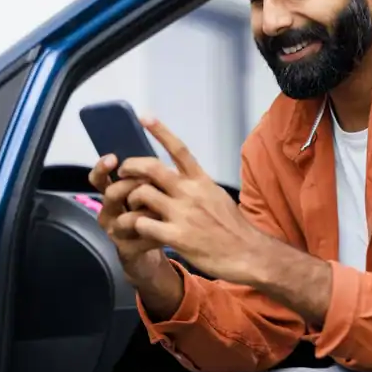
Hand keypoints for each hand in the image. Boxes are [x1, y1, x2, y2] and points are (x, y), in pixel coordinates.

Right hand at [88, 154, 166, 286]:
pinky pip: (142, 237)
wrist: (149, 257)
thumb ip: (146, 180)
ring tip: (164, 209)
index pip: (98, 179)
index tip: (113, 158)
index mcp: (111, 197)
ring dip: (148, 211)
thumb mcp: (148, 196)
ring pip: (126, 218)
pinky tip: (170, 229)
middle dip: (131, 186)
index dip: (102, 168)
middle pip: (111, 194)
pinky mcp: (126, 251)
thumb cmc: (149, 217)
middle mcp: (108, 213)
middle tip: (151, 183)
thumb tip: (154, 161)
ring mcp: (115, 233)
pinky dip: (159, 232)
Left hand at [118, 118, 267, 284]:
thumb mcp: (217, 196)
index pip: (179, 149)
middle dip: (131, 167)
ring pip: (142, 194)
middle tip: (123, 172)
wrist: (247, 254)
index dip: (160, 131)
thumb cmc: (232, 227)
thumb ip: (197, 184)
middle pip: (152, 168)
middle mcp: (190, 192)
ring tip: (130, 206)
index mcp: (201, 180)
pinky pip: (143, 224)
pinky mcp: (176, 236)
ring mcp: (182, 214)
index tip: (145, 117)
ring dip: (130, 199)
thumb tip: (181, 174)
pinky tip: (135, 229)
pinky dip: (134, 224)